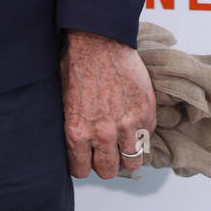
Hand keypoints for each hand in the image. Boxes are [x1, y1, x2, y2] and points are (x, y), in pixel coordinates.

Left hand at [60, 30, 155, 178]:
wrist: (99, 39)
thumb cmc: (78, 63)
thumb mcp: (64, 99)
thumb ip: (75, 127)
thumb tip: (80, 143)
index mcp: (77, 131)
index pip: (81, 170)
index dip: (83, 164)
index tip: (86, 158)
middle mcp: (102, 134)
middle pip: (108, 171)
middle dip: (106, 163)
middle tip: (105, 151)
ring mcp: (127, 125)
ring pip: (132, 161)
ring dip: (127, 153)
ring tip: (122, 141)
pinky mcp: (145, 114)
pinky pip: (146, 139)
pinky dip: (141, 134)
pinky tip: (132, 122)